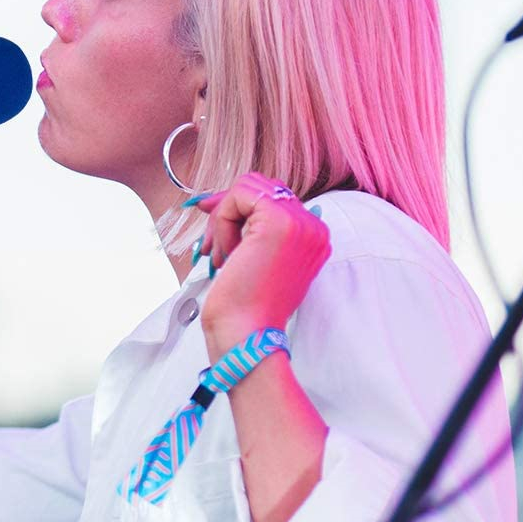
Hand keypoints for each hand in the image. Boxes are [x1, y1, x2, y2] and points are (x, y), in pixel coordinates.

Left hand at [193, 172, 330, 349]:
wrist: (248, 333)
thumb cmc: (246, 306)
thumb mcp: (251, 258)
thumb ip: (244, 226)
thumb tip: (208, 199)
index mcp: (313, 236)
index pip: (271, 198)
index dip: (236, 209)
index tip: (214, 230)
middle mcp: (314, 226)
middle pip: (258, 188)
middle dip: (226, 212)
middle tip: (212, 247)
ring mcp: (301, 222)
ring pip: (247, 188)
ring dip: (223, 219)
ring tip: (222, 255)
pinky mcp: (279, 221)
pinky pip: (237, 196)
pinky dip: (221, 221)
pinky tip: (225, 254)